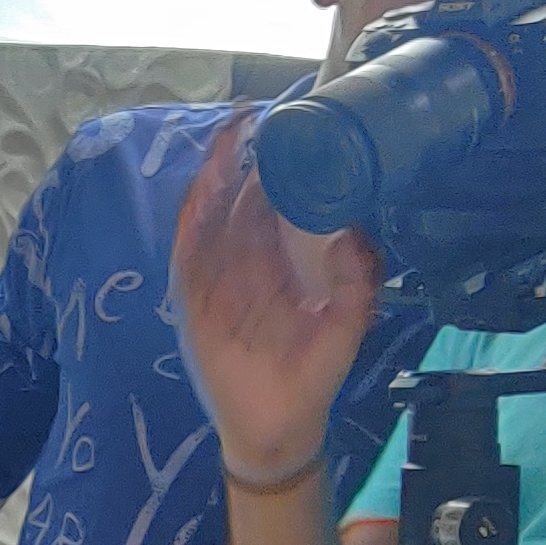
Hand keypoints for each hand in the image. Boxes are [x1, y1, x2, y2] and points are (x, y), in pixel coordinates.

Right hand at [171, 108, 379, 481]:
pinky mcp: (196, 303)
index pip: (276, 207)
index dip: (278, 169)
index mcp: (282, 266)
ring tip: (225, 141)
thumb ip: (355, 281)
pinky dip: (192, 224)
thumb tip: (352, 231)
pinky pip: (190, 256)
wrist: (278, 427)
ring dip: (213, 180)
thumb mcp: (347, 324)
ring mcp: (218, 282)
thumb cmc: (312, 378)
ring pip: (211, 220)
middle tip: (250, 117)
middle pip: (238, 202)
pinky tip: (201, 193)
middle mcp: (247, 267)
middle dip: (240, 161)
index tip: (286, 129)